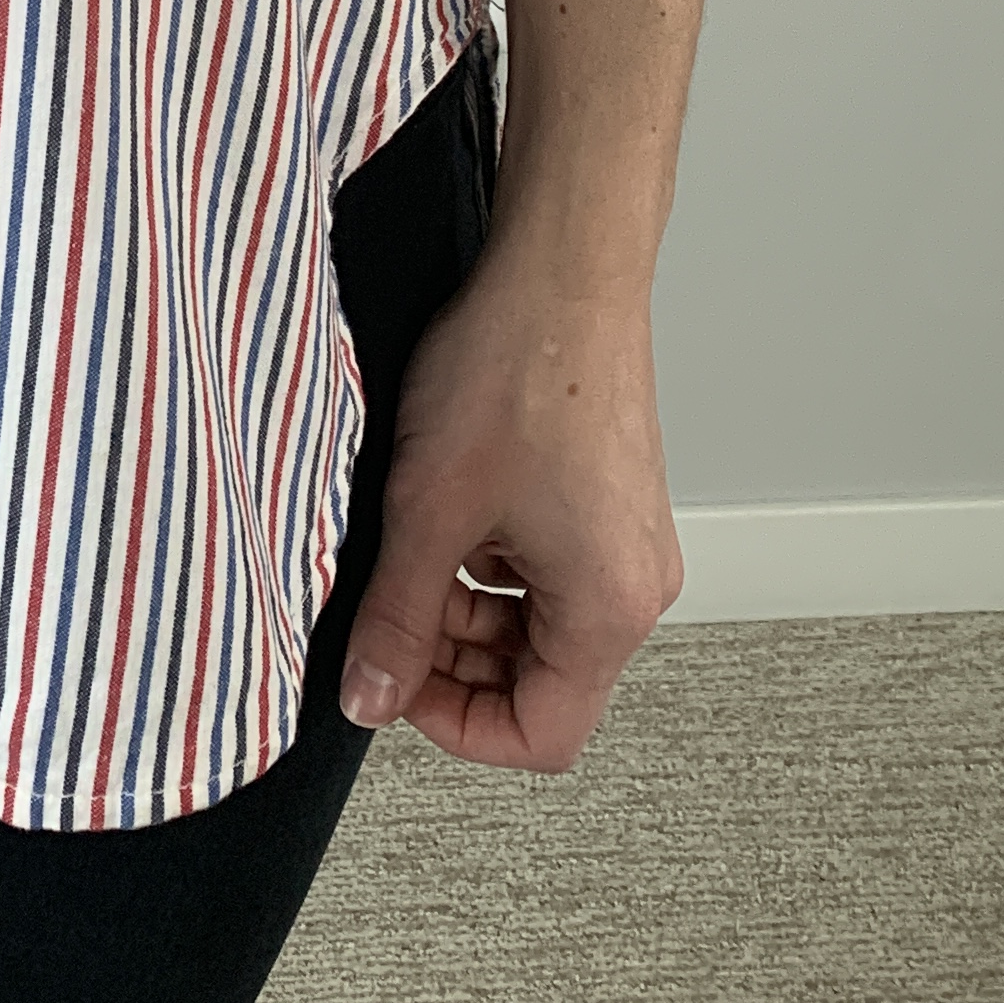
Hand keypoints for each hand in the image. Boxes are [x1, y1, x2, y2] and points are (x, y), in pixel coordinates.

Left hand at [337, 236, 683, 770]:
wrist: (563, 268)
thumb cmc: (518, 369)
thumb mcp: (429, 509)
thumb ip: (396, 618)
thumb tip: (368, 696)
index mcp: (610, 610)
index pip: (541, 735)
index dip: (454, 724)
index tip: (393, 682)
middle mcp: (635, 584)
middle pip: (539, 680)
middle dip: (453, 658)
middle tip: (388, 610)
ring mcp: (625, 540)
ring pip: (534, 621)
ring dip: (465, 603)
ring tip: (412, 542)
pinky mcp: (607, 499)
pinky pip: (544, 567)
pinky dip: (489, 557)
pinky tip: (447, 504)